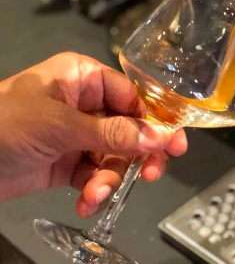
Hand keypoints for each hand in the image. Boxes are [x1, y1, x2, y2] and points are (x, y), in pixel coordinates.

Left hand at [0, 53, 186, 216]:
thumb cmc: (2, 124)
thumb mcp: (59, 125)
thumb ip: (111, 132)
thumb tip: (157, 136)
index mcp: (82, 78)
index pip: (130, 95)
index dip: (153, 119)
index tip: (172, 141)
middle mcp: (83, 103)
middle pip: (128, 127)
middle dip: (137, 153)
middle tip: (153, 172)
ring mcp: (75, 134)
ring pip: (113, 156)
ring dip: (110, 178)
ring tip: (96, 194)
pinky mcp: (66, 162)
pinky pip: (94, 175)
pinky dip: (94, 191)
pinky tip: (87, 201)